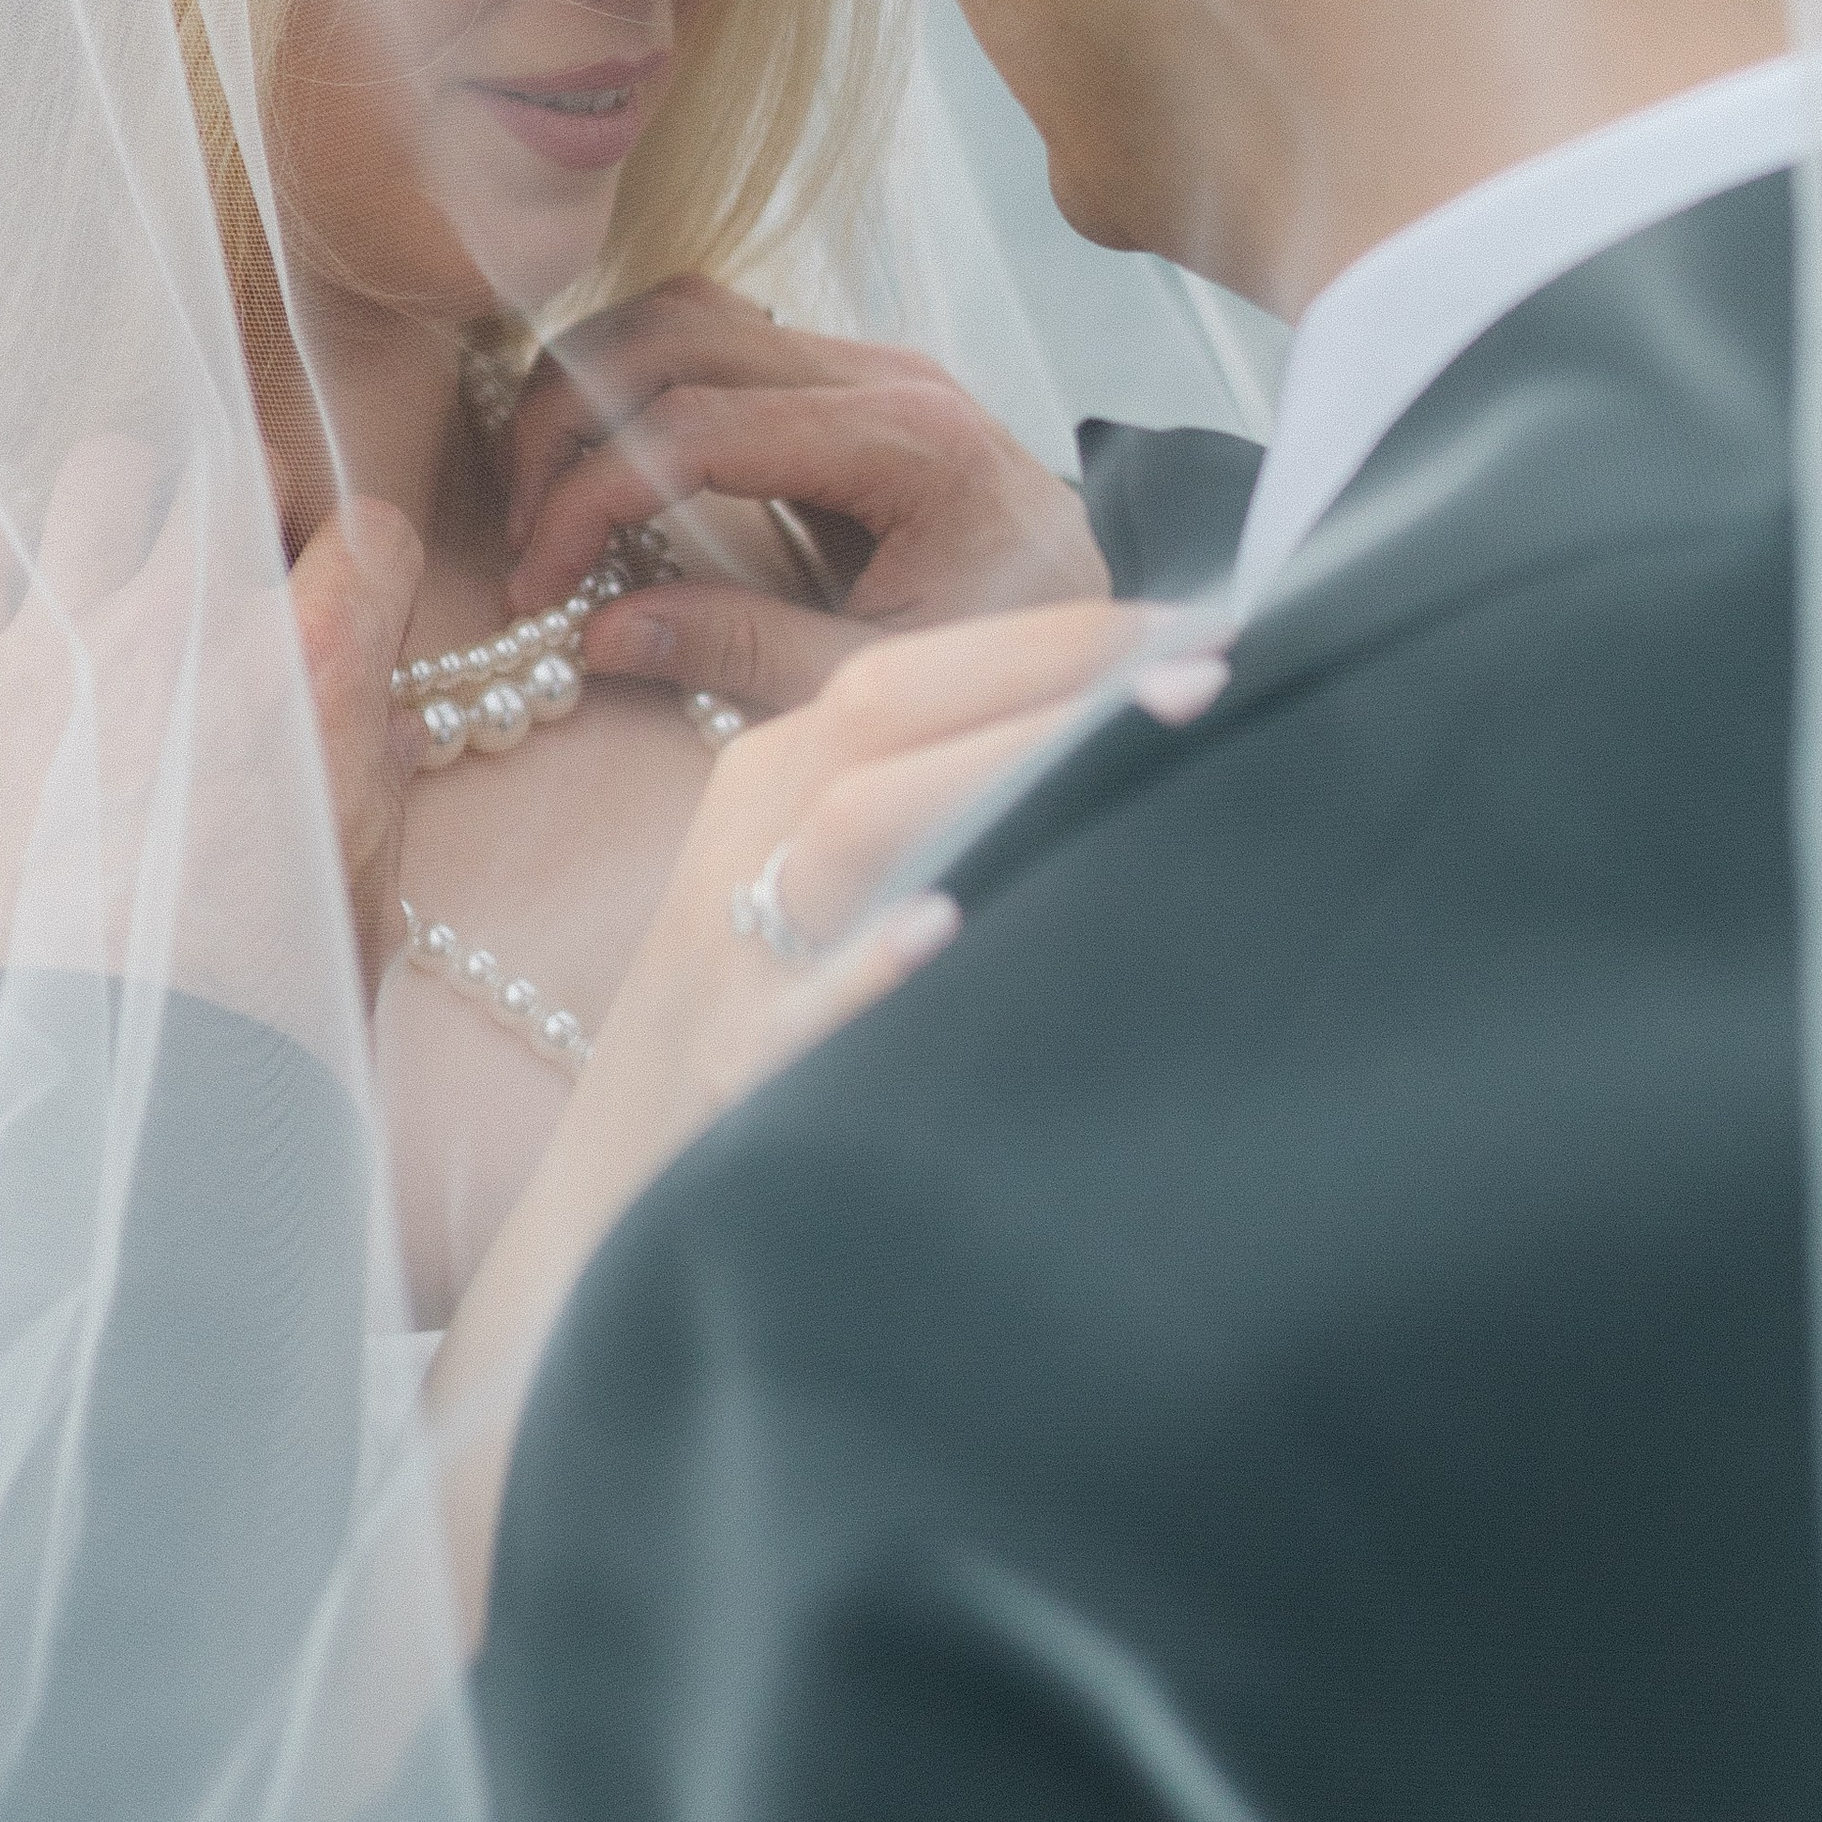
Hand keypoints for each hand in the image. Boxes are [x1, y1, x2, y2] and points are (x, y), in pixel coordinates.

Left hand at [0, 435, 423, 1014]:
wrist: (105, 1096)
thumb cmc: (255, 1004)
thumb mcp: (364, 879)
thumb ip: (364, 762)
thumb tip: (357, 710)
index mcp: (313, 668)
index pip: (368, 528)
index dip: (362, 565)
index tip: (341, 599)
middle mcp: (189, 625)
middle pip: (232, 468)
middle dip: (248, 510)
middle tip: (235, 576)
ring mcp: (63, 643)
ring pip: (100, 471)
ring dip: (125, 510)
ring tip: (120, 573)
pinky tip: (12, 626)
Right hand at [502, 275, 1108, 712]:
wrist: (1110, 629)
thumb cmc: (1015, 664)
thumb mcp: (883, 686)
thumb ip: (743, 651)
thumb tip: (596, 633)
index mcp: (911, 442)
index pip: (697, 428)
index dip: (590, 497)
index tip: (540, 580)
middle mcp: (889, 373)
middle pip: (673, 337)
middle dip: (567, 427)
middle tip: (522, 536)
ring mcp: (871, 362)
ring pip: (685, 312)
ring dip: (591, 387)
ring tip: (544, 496)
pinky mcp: (852, 376)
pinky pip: (718, 335)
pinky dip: (637, 378)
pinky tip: (603, 460)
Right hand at [569, 599, 1145, 1201]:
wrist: (615, 1196)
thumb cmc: (761, 1022)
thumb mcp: (813, 889)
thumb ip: (931, 809)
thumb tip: (1108, 747)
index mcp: (777, 777)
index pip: (912, 668)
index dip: (1054, 637)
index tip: (1199, 625)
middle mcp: (751, 838)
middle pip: (884, 710)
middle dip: (1049, 677)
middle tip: (1205, 672)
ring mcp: (735, 950)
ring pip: (853, 823)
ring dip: (989, 776)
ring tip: (1114, 753)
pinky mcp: (734, 1068)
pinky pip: (802, 1005)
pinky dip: (871, 963)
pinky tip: (945, 930)